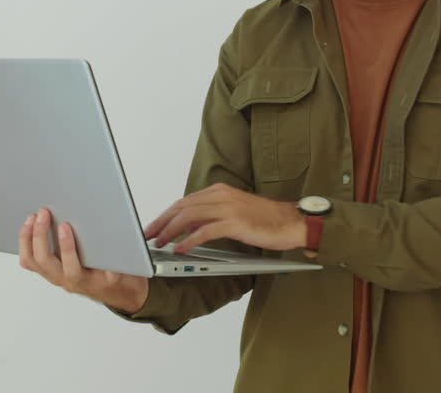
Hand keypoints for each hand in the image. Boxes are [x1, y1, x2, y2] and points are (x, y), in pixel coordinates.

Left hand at [19, 208, 149, 313]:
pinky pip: (30, 261)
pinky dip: (25, 244)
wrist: (116, 292)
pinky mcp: (49, 271)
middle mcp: (65, 281)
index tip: (65, 226)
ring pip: (32, 261)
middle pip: (44, 262)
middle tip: (44, 213)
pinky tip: (28, 227)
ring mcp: (54, 276)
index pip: (71, 268)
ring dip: (28, 238)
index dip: (66, 247)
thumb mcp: (125, 273)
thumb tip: (111, 252)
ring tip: (33, 217)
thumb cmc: (120, 278)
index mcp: (85, 282)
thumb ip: (117, 265)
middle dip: (41, 236)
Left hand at [144, 182, 305, 253]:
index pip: (185, 201)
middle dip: (161, 221)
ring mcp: (228, 208)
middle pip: (182, 206)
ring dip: (170, 231)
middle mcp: (221, 195)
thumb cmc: (267, 220)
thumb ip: (213, 215)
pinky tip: (180, 249)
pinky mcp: (235, 222)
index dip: (166, 214)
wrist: (292, 222)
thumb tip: (190, 227)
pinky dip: (189, 240)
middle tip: (147, 235)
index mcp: (220, 191)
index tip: (153, 226)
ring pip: (189, 216)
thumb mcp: (235, 212)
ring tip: (159, 243)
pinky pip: (205, 231)